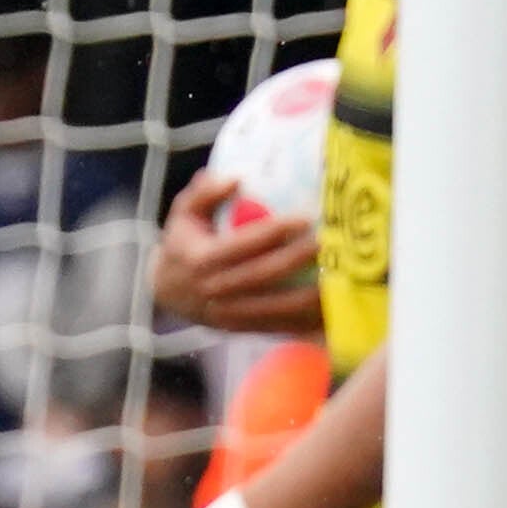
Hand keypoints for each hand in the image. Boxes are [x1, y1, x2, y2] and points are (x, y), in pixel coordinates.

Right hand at [154, 175, 323, 336]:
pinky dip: (304, 320)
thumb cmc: (183, 245)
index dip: (273, 233)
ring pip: (274, 307)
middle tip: (331, 242)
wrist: (167, 293)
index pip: (240, 245)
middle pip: (263, 276)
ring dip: (309, 295)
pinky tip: (331, 308)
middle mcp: (213, 290)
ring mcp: (228, 314)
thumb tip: (235, 178)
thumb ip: (204, 194)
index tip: (305, 218)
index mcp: (200, 260)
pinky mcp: (241, 329)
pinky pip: (277, 326)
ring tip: (340, 277)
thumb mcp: (183, 214)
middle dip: (298, 259)